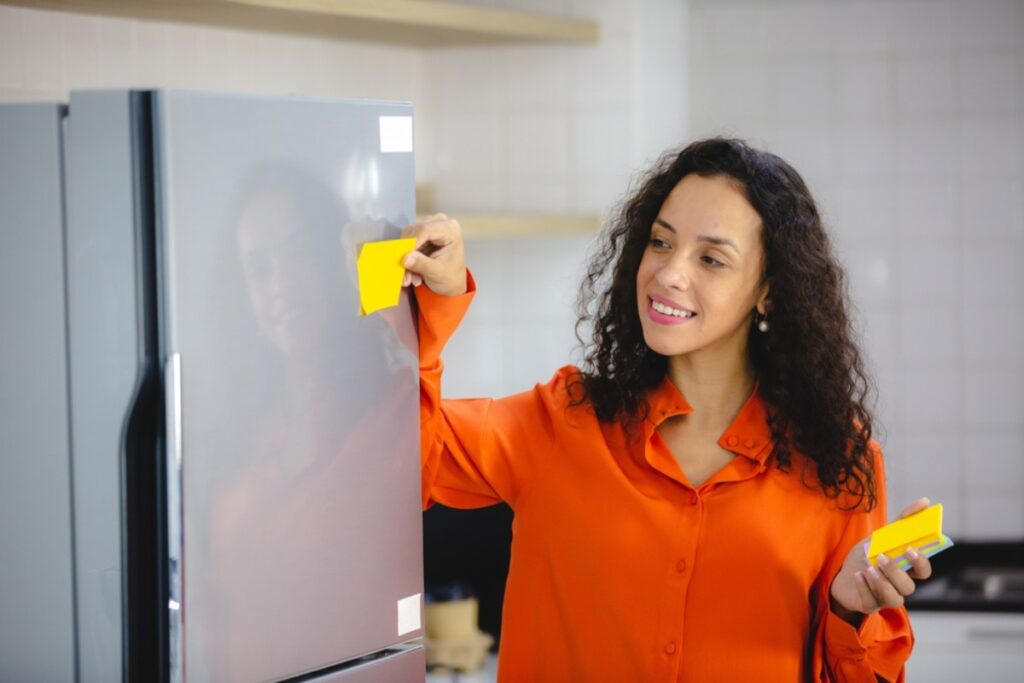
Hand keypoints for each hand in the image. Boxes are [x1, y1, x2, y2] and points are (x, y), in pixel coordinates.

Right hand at [401, 213, 466, 296]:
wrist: (451, 281)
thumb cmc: (450, 276)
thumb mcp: (437, 273)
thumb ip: (422, 264)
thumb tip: (406, 258)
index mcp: (450, 229)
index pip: (425, 229)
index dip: (411, 242)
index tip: (404, 259)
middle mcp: (440, 223)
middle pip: (414, 231)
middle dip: (407, 252)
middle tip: (405, 271)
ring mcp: (430, 227)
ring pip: (407, 237)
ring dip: (405, 257)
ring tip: (411, 276)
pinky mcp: (421, 234)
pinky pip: (406, 242)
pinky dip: (406, 258)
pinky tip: (411, 272)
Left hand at [829, 496, 933, 625]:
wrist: (841, 575)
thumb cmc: (867, 556)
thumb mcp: (881, 537)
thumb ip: (902, 522)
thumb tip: (925, 501)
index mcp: (906, 570)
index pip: (924, 571)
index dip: (921, 563)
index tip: (910, 549)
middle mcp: (899, 586)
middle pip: (909, 587)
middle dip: (897, 572)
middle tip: (883, 558)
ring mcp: (885, 598)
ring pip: (894, 599)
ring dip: (882, 583)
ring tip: (869, 568)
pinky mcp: (869, 606)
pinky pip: (871, 602)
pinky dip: (865, 588)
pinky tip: (858, 576)